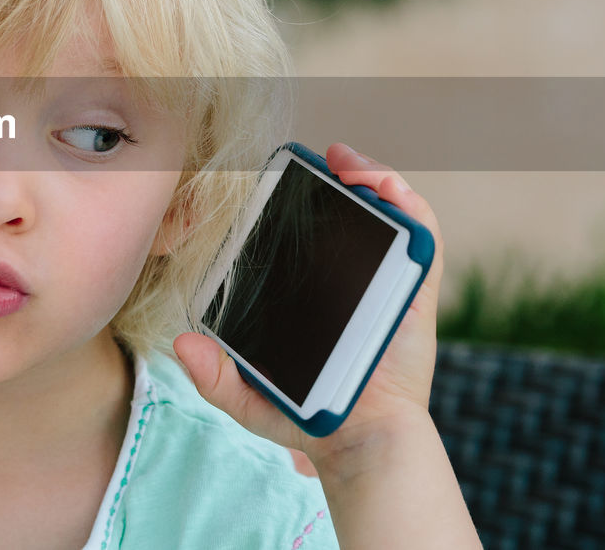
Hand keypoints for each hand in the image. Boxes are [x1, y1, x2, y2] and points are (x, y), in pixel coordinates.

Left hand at [173, 143, 442, 465]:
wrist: (358, 443)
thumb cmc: (308, 417)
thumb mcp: (247, 396)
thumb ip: (213, 376)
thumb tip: (182, 345)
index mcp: (320, 292)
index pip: (315, 235)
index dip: (304, 202)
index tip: (280, 179)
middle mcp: (356, 281)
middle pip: (354, 214)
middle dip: (340, 178)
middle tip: (320, 160)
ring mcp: (388, 283)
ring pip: (388, 215)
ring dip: (372, 177)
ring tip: (346, 162)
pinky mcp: (417, 292)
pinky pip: (422, 237)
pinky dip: (408, 204)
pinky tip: (383, 187)